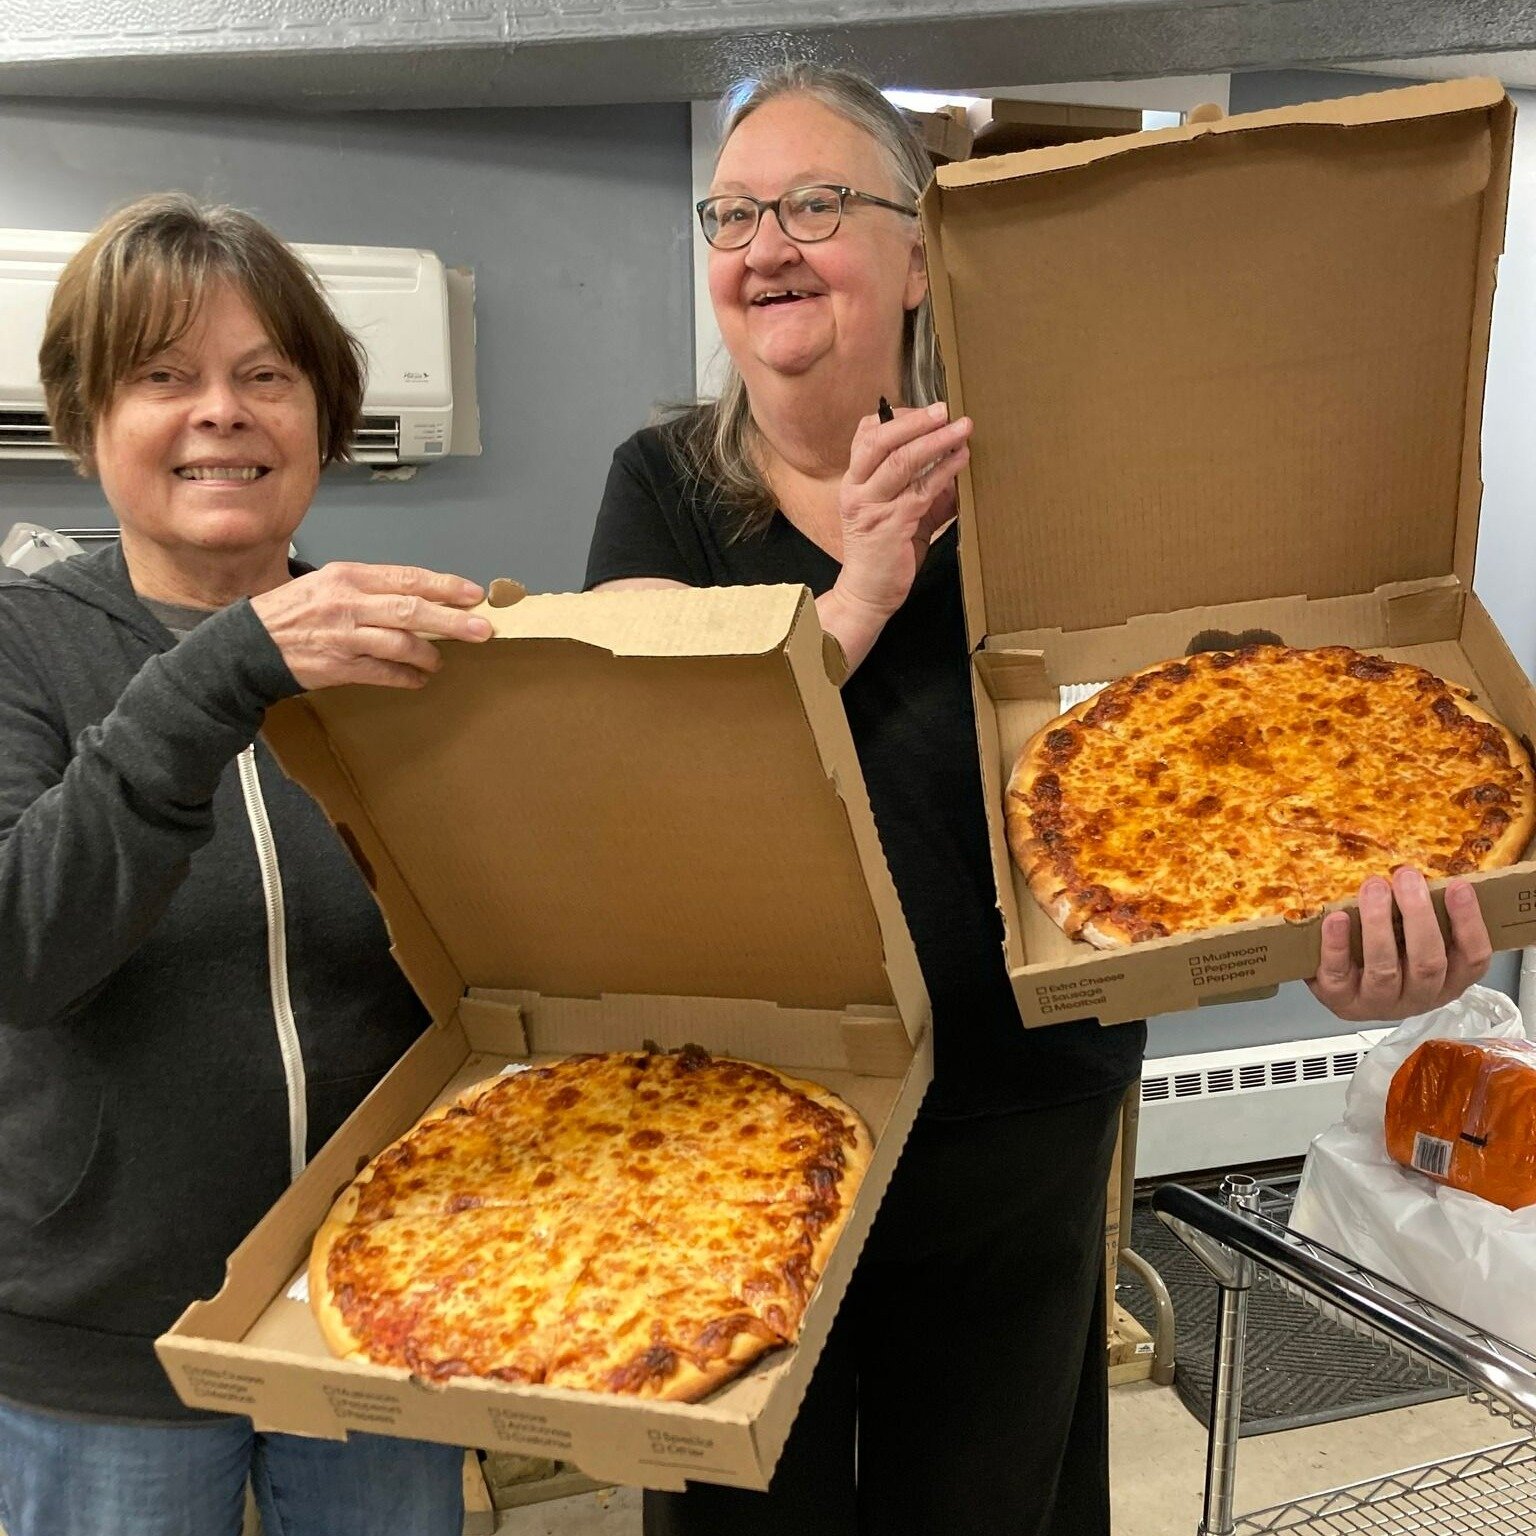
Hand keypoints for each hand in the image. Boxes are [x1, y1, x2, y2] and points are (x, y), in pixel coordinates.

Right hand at [250, 562, 491, 690]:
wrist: (249, 644)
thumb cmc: (292, 612)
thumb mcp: (328, 583)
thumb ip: (371, 588)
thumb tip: (419, 597)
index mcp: (348, 576)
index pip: (407, 578)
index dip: (444, 586)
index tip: (473, 594)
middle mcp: (348, 603)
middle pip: (411, 609)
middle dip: (452, 620)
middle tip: (481, 629)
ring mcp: (344, 636)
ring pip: (401, 643)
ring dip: (429, 654)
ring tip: (439, 660)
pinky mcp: (339, 666)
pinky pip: (384, 673)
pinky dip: (407, 677)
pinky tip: (419, 679)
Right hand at [832, 401, 971, 623]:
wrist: (868, 593)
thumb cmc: (884, 551)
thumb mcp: (896, 511)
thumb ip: (919, 486)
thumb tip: (954, 461)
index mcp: (854, 481)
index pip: (866, 434)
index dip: (897, 417)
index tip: (926, 411)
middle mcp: (857, 489)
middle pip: (881, 441)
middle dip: (916, 421)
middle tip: (944, 409)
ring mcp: (872, 507)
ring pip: (901, 462)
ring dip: (936, 441)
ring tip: (961, 428)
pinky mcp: (891, 526)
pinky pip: (920, 490)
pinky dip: (943, 471)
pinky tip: (961, 460)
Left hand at [1306, 867, 1492, 1021]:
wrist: (1340, 986)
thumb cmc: (1388, 952)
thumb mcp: (1415, 938)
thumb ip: (1424, 915)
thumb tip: (1421, 871)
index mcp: (1448, 982)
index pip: (1473, 959)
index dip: (1469, 923)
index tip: (1458, 886)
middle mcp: (1419, 998)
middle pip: (1428, 963)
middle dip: (1418, 915)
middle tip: (1406, 876)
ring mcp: (1378, 1003)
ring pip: (1384, 969)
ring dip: (1378, 924)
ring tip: (1374, 888)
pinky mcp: (1341, 1000)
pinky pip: (1338, 974)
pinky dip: (1337, 944)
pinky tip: (1337, 918)